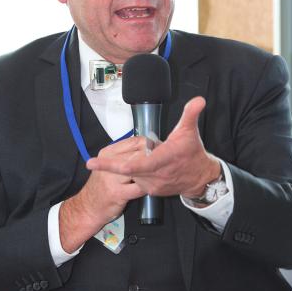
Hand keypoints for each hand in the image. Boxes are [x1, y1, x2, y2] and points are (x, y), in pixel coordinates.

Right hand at [59, 137, 146, 252]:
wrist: (88, 207)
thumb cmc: (102, 186)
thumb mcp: (108, 165)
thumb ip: (124, 155)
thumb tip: (147, 147)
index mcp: (108, 153)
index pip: (134, 142)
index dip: (149, 145)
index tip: (157, 149)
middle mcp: (109, 163)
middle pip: (139, 154)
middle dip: (153, 158)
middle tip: (163, 161)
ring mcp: (113, 179)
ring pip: (140, 170)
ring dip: (151, 173)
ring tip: (157, 174)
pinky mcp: (117, 193)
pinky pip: (139, 187)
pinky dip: (147, 187)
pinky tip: (149, 187)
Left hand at [86, 97, 221, 198]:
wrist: (199, 177)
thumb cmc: (192, 153)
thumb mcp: (190, 131)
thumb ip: (191, 114)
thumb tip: (198, 100)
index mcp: (162, 159)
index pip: (133, 164)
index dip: (111, 164)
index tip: (92, 162)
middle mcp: (155, 175)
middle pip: (127, 167)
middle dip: (123, 157)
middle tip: (133, 151)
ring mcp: (151, 184)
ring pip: (130, 171)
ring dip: (133, 162)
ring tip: (151, 156)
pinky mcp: (149, 190)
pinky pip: (135, 178)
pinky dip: (136, 170)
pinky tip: (148, 164)